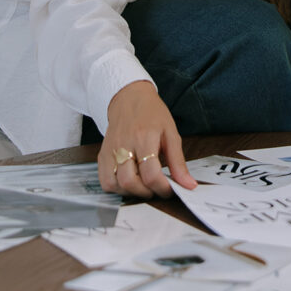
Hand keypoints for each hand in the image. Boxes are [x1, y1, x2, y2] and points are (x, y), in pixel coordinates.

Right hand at [97, 81, 196, 197]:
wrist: (129, 98)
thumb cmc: (151, 114)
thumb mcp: (171, 133)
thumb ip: (178, 162)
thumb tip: (188, 184)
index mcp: (144, 138)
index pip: (150, 173)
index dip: (162, 188)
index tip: (170, 189)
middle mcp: (124, 145)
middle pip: (129, 182)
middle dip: (146, 193)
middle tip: (156, 188)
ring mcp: (110, 150)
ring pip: (114, 184)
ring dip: (131, 192)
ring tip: (143, 185)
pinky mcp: (102, 155)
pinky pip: (104, 181)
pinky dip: (116, 188)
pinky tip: (129, 181)